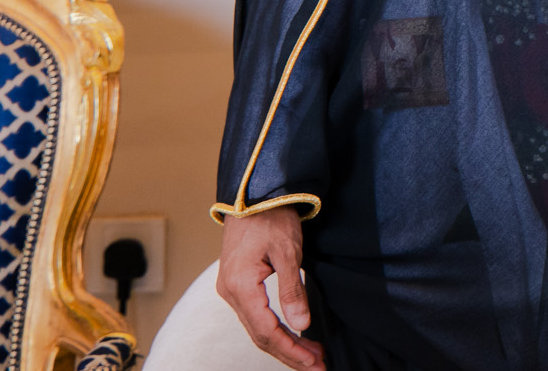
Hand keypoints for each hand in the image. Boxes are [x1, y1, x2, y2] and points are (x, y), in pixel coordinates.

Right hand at [218, 208, 325, 369]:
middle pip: (260, 335)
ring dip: (283, 343)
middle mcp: (230, 293)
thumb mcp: (288, 251)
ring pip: (257, 328)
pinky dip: (274, 329)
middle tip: (317, 366)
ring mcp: (231, 289)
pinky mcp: (237, 284)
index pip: (267, 331)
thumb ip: (292, 290)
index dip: (291, 350)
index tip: (314, 362)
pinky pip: (254, 316)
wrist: (254, 194)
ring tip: (311, 355)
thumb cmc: (271, 218)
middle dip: (289, 353)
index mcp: (240, 286)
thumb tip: (301, 325)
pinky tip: (292, 334)